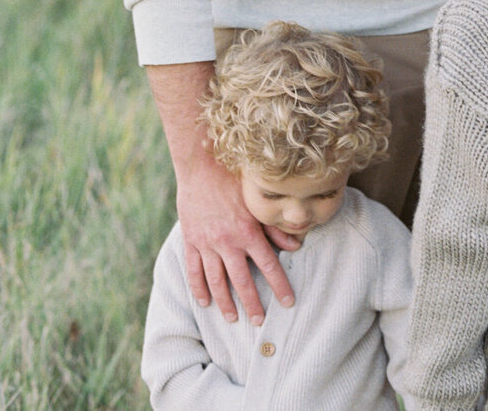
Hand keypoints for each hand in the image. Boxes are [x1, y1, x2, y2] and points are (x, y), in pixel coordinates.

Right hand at [176, 152, 298, 322]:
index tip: (288, 303)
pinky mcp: (191, 241)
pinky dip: (198, 289)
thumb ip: (275, 227)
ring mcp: (207, 243)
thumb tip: (296, 246)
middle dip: (252, 303)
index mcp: (248, 231)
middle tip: (260, 321)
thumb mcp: (258, 201)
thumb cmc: (235, 179)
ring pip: (216, 281)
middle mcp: (227, 242)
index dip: (280, 286)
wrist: (202, 165)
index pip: (268, 266)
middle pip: (241, 281)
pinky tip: (204, 302)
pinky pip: (194, 271)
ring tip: (233, 318)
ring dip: (225, 302)